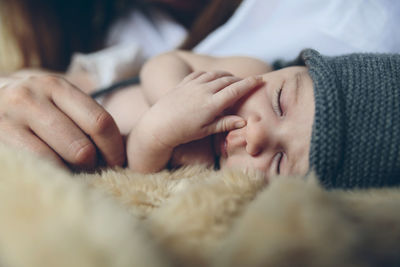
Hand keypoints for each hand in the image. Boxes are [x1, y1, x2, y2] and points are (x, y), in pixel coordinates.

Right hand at [0, 72, 124, 170]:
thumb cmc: (29, 108)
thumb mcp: (54, 98)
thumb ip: (82, 112)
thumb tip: (123, 140)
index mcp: (56, 86)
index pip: (100, 122)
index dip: (114, 148)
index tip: (118, 163)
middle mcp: (32, 96)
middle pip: (82, 147)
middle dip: (93, 165)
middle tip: (93, 170)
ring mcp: (11, 116)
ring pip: (60, 159)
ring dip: (74, 173)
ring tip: (75, 172)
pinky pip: (38, 165)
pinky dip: (53, 174)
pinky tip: (55, 173)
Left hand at [145, 70, 262, 148]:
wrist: (158, 125)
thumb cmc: (183, 131)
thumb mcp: (206, 130)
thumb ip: (225, 123)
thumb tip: (244, 122)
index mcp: (212, 103)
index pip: (236, 89)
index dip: (250, 83)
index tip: (260, 79)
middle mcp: (204, 90)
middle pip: (227, 80)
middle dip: (240, 79)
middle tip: (248, 82)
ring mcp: (193, 85)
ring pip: (215, 74)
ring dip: (226, 75)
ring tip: (233, 79)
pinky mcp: (184, 83)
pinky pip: (201, 74)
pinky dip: (211, 74)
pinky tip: (213, 77)